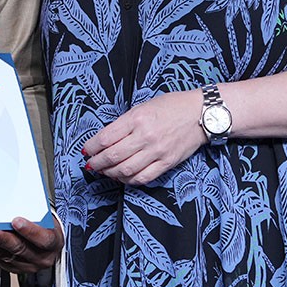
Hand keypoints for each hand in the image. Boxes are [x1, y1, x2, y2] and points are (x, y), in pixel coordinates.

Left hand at [0, 216, 63, 273]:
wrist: (47, 240)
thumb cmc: (45, 224)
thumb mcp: (46, 216)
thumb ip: (33, 211)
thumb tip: (13, 197)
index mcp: (52, 242)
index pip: (43, 239)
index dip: (30, 231)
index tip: (16, 220)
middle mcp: (40, 258)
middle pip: (20, 249)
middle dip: (3, 240)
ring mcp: (26, 265)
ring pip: (5, 256)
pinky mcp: (12, 268)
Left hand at [82, 91, 206, 185]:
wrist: (200, 114)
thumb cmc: (171, 106)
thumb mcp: (143, 107)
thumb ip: (126, 123)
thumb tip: (107, 139)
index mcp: (136, 118)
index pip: (106, 137)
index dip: (92, 146)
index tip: (86, 150)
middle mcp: (145, 136)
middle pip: (113, 156)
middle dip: (97, 163)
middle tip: (91, 164)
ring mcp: (157, 151)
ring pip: (126, 170)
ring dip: (110, 173)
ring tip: (104, 171)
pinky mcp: (167, 163)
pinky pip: (143, 178)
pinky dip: (129, 180)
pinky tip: (123, 176)